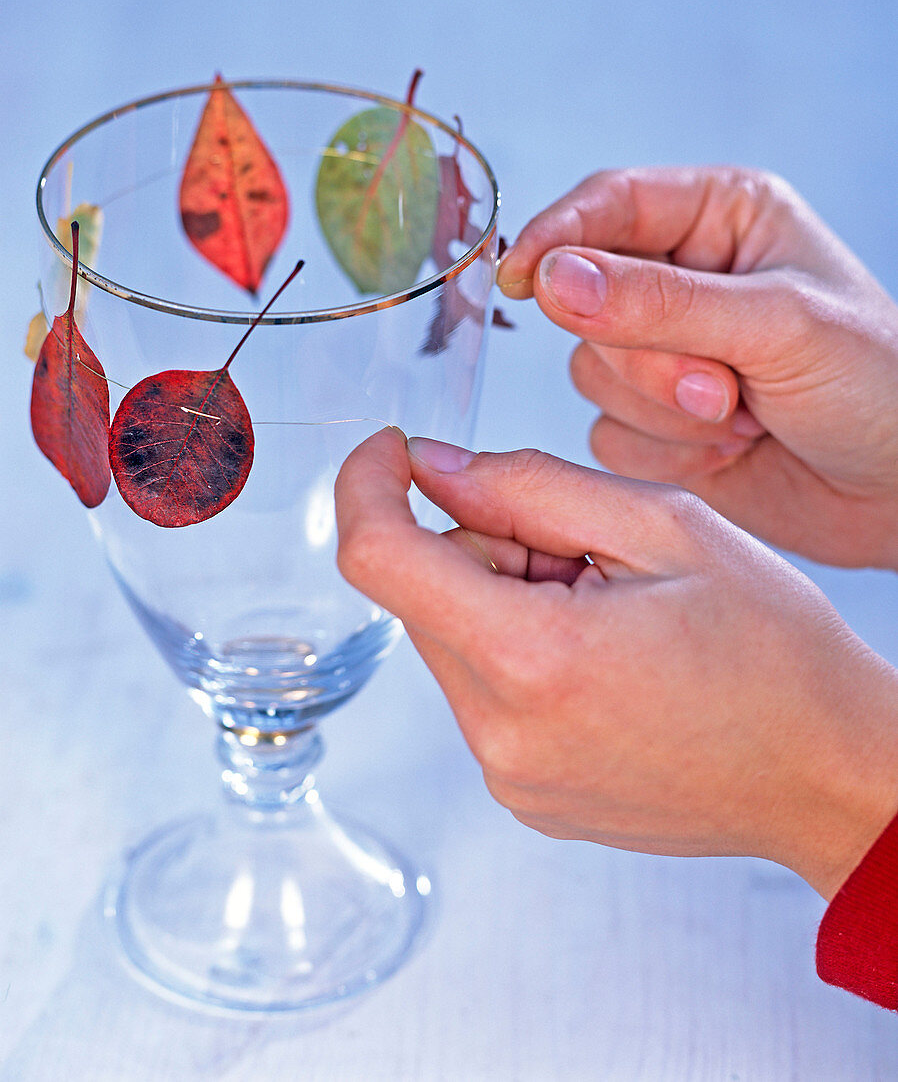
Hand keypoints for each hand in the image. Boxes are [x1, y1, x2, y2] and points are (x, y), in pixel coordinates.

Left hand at [335, 429, 897, 899]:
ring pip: (451, 639)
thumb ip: (527, 485)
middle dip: (482, 546)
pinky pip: (481, 693)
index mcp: (534, 659)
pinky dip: (518, 653)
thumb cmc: (775, 654)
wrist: (826, 775)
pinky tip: (600, 659)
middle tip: (583, 552)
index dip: (367, 486)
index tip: (392, 453)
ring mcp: (509, 776)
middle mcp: (502, 734)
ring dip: (502, 601)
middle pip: (423, 594)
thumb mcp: (665, 526)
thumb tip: (432, 467)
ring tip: (607, 612)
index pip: (378, 558)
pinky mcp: (523, 794)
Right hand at [497, 166, 897, 568]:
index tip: (519, 279)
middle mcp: (681, 281)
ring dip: (665, 412)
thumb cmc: (877, 386)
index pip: (609, 205)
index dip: (557, 238)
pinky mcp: (655, 424)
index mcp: (720, 219)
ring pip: (592, 376)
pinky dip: (666, 454)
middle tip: (724, 390)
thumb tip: (553, 280)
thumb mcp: (777, 325)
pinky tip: (730, 451)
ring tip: (743, 419)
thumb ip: (661, 302)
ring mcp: (664, 356)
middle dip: (653, 362)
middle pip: (587, 304)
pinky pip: (607, 435)